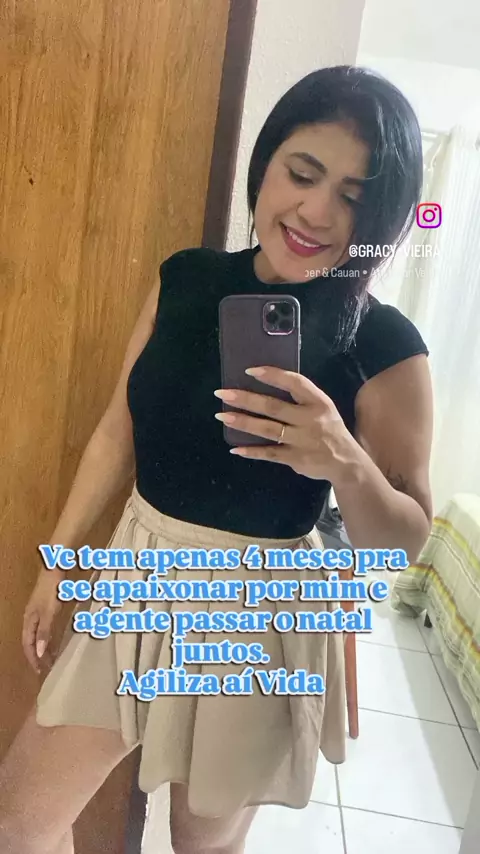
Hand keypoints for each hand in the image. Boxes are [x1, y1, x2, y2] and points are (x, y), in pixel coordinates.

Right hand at [22, 568, 62, 673]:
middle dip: (38, 655)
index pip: (28, 644)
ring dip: (44, 647)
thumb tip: (37, 652)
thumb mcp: (48, 613)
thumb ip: (44, 632)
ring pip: (39, 635)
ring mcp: (38, 612)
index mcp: (29, 620)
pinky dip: (49, 637)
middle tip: (47, 668)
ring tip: (51, 659)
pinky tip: (56, 641)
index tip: (40, 671)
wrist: (55, 569)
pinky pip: (45, 628)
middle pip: (32, 641)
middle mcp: (31, 617)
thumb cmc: (51, 591)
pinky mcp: (47, 607)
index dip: (33, 658)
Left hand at [214, 366, 359, 480]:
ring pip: (268, 429)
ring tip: (222, 416)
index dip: (272, 375)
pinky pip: (269, 453)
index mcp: (318, 402)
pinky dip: (252, 451)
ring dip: (243, 422)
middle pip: (273, 406)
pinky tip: (235, 449)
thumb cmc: (329, 429)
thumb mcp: (323, 407)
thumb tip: (267, 382)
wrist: (346, 462)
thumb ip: (301, 397)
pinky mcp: (295, 458)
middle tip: (222, 393)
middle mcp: (310, 419)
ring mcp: (302, 440)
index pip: (294, 382)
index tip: (249, 371)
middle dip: (246, 399)